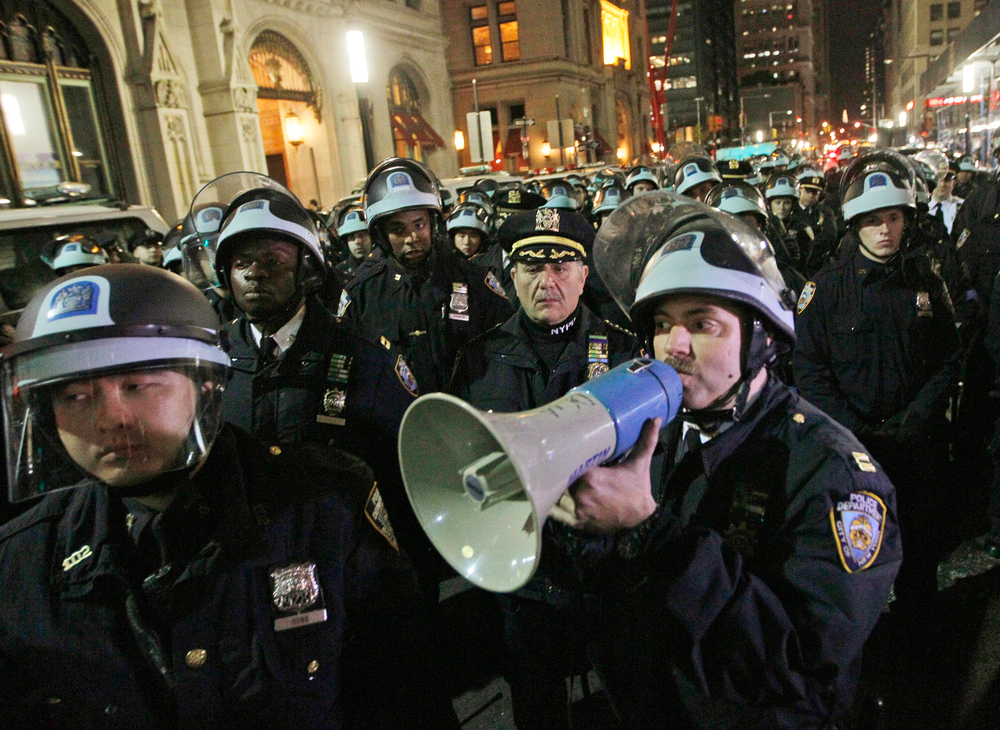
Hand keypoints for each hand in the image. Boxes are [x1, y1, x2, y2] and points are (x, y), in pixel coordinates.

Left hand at [561, 418, 660, 534]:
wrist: (640, 519)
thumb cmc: (637, 488)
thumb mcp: (640, 463)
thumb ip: (646, 440)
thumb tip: (656, 419)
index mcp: (592, 478)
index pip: (570, 463)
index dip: (568, 458)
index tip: (567, 452)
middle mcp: (582, 494)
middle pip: (565, 478)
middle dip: (567, 472)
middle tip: (567, 464)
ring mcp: (578, 510)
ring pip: (562, 494)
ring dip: (564, 488)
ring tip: (566, 480)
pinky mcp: (578, 522)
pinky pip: (563, 512)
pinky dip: (563, 505)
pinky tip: (566, 498)